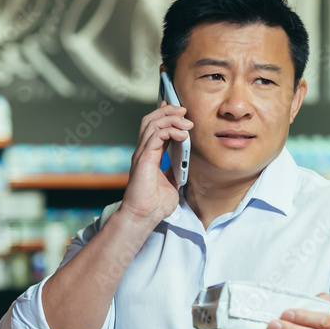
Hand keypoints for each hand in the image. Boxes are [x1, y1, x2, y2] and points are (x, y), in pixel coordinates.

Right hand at [119, 103, 192, 224]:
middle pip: (151, 120)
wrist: (144, 217)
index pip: (155, 127)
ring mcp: (142, 153)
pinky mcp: (143, 159)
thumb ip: (175, 170)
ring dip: (171, 118)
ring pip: (152, 123)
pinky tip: (183, 135)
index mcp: (149, 155)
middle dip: (169, 111)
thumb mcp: (172, 183)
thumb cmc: (155, 204)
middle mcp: (143, 151)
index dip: (166, 116)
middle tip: (185, 111)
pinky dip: (170, 131)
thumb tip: (184, 163)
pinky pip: (156, 136)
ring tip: (187, 122)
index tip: (181, 111)